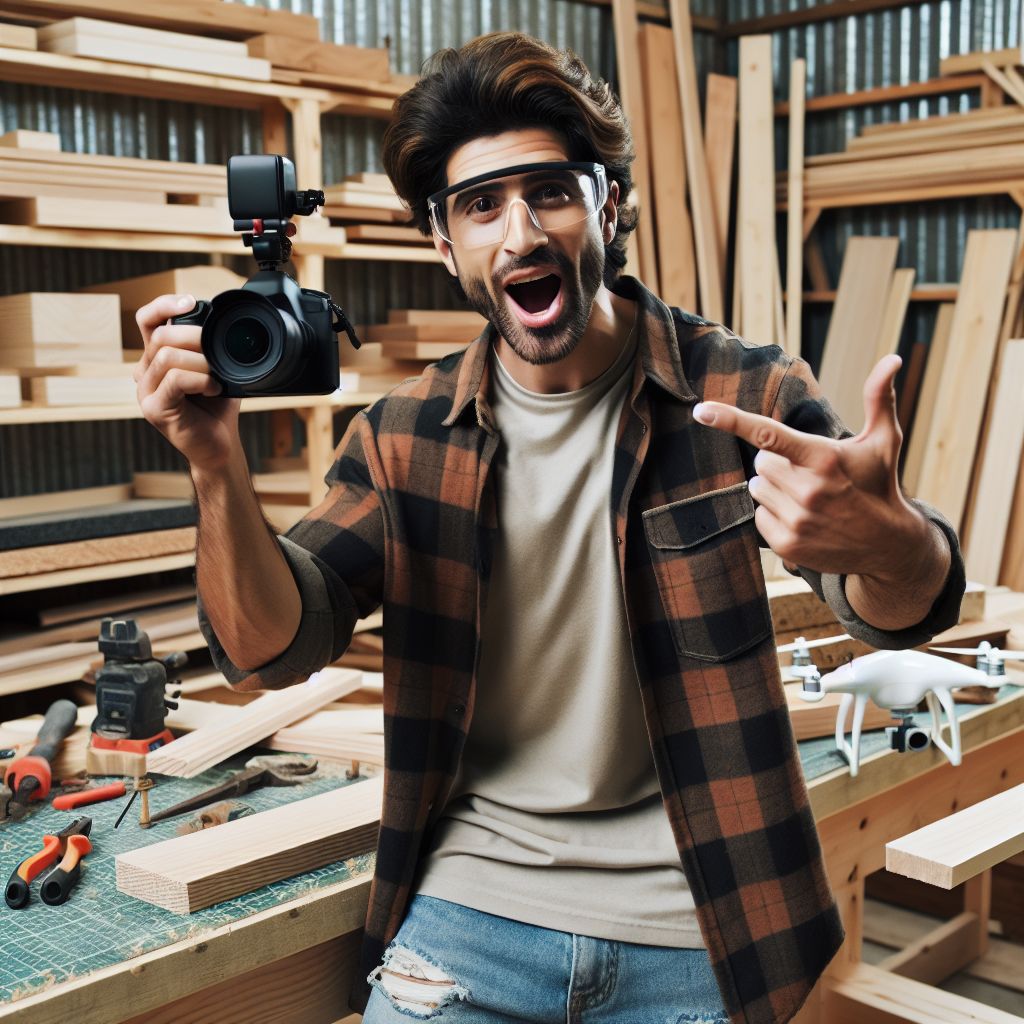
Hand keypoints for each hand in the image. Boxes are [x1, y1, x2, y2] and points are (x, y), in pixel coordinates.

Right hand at [134, 294, 240, 472]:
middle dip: (194, 337)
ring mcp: (146, 392)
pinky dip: (200, 380)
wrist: (220, 446)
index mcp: (155, 359)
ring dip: (201, 362)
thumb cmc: (217, 408)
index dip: (164, 305)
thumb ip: (209, 346)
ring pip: (167, 357)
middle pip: (160, 336)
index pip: (146, 320)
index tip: (191, 302)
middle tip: (217, 353)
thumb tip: (222, 320)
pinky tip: (214, 389)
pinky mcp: (154, 409)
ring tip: (217, 377)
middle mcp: (145, 373)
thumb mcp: (215, 368)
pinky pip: (175, 380)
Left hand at [692, 354, 928, 580]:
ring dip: (775, 488)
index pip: (768, 434)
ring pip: (757, 487)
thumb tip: (893, 358)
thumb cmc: (879, 482)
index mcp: (823, 458)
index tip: (701, 410)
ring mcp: (796, 520)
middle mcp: (808, 490)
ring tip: (809, 497)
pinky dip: (774, 513)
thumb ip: (879, 397)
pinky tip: (803, 517)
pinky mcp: (787, 544)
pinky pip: (758, 515)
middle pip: (760, 462)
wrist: (888, 545)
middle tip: (809, 473)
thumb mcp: (883, 440)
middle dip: (779, 463)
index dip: (731, 420)